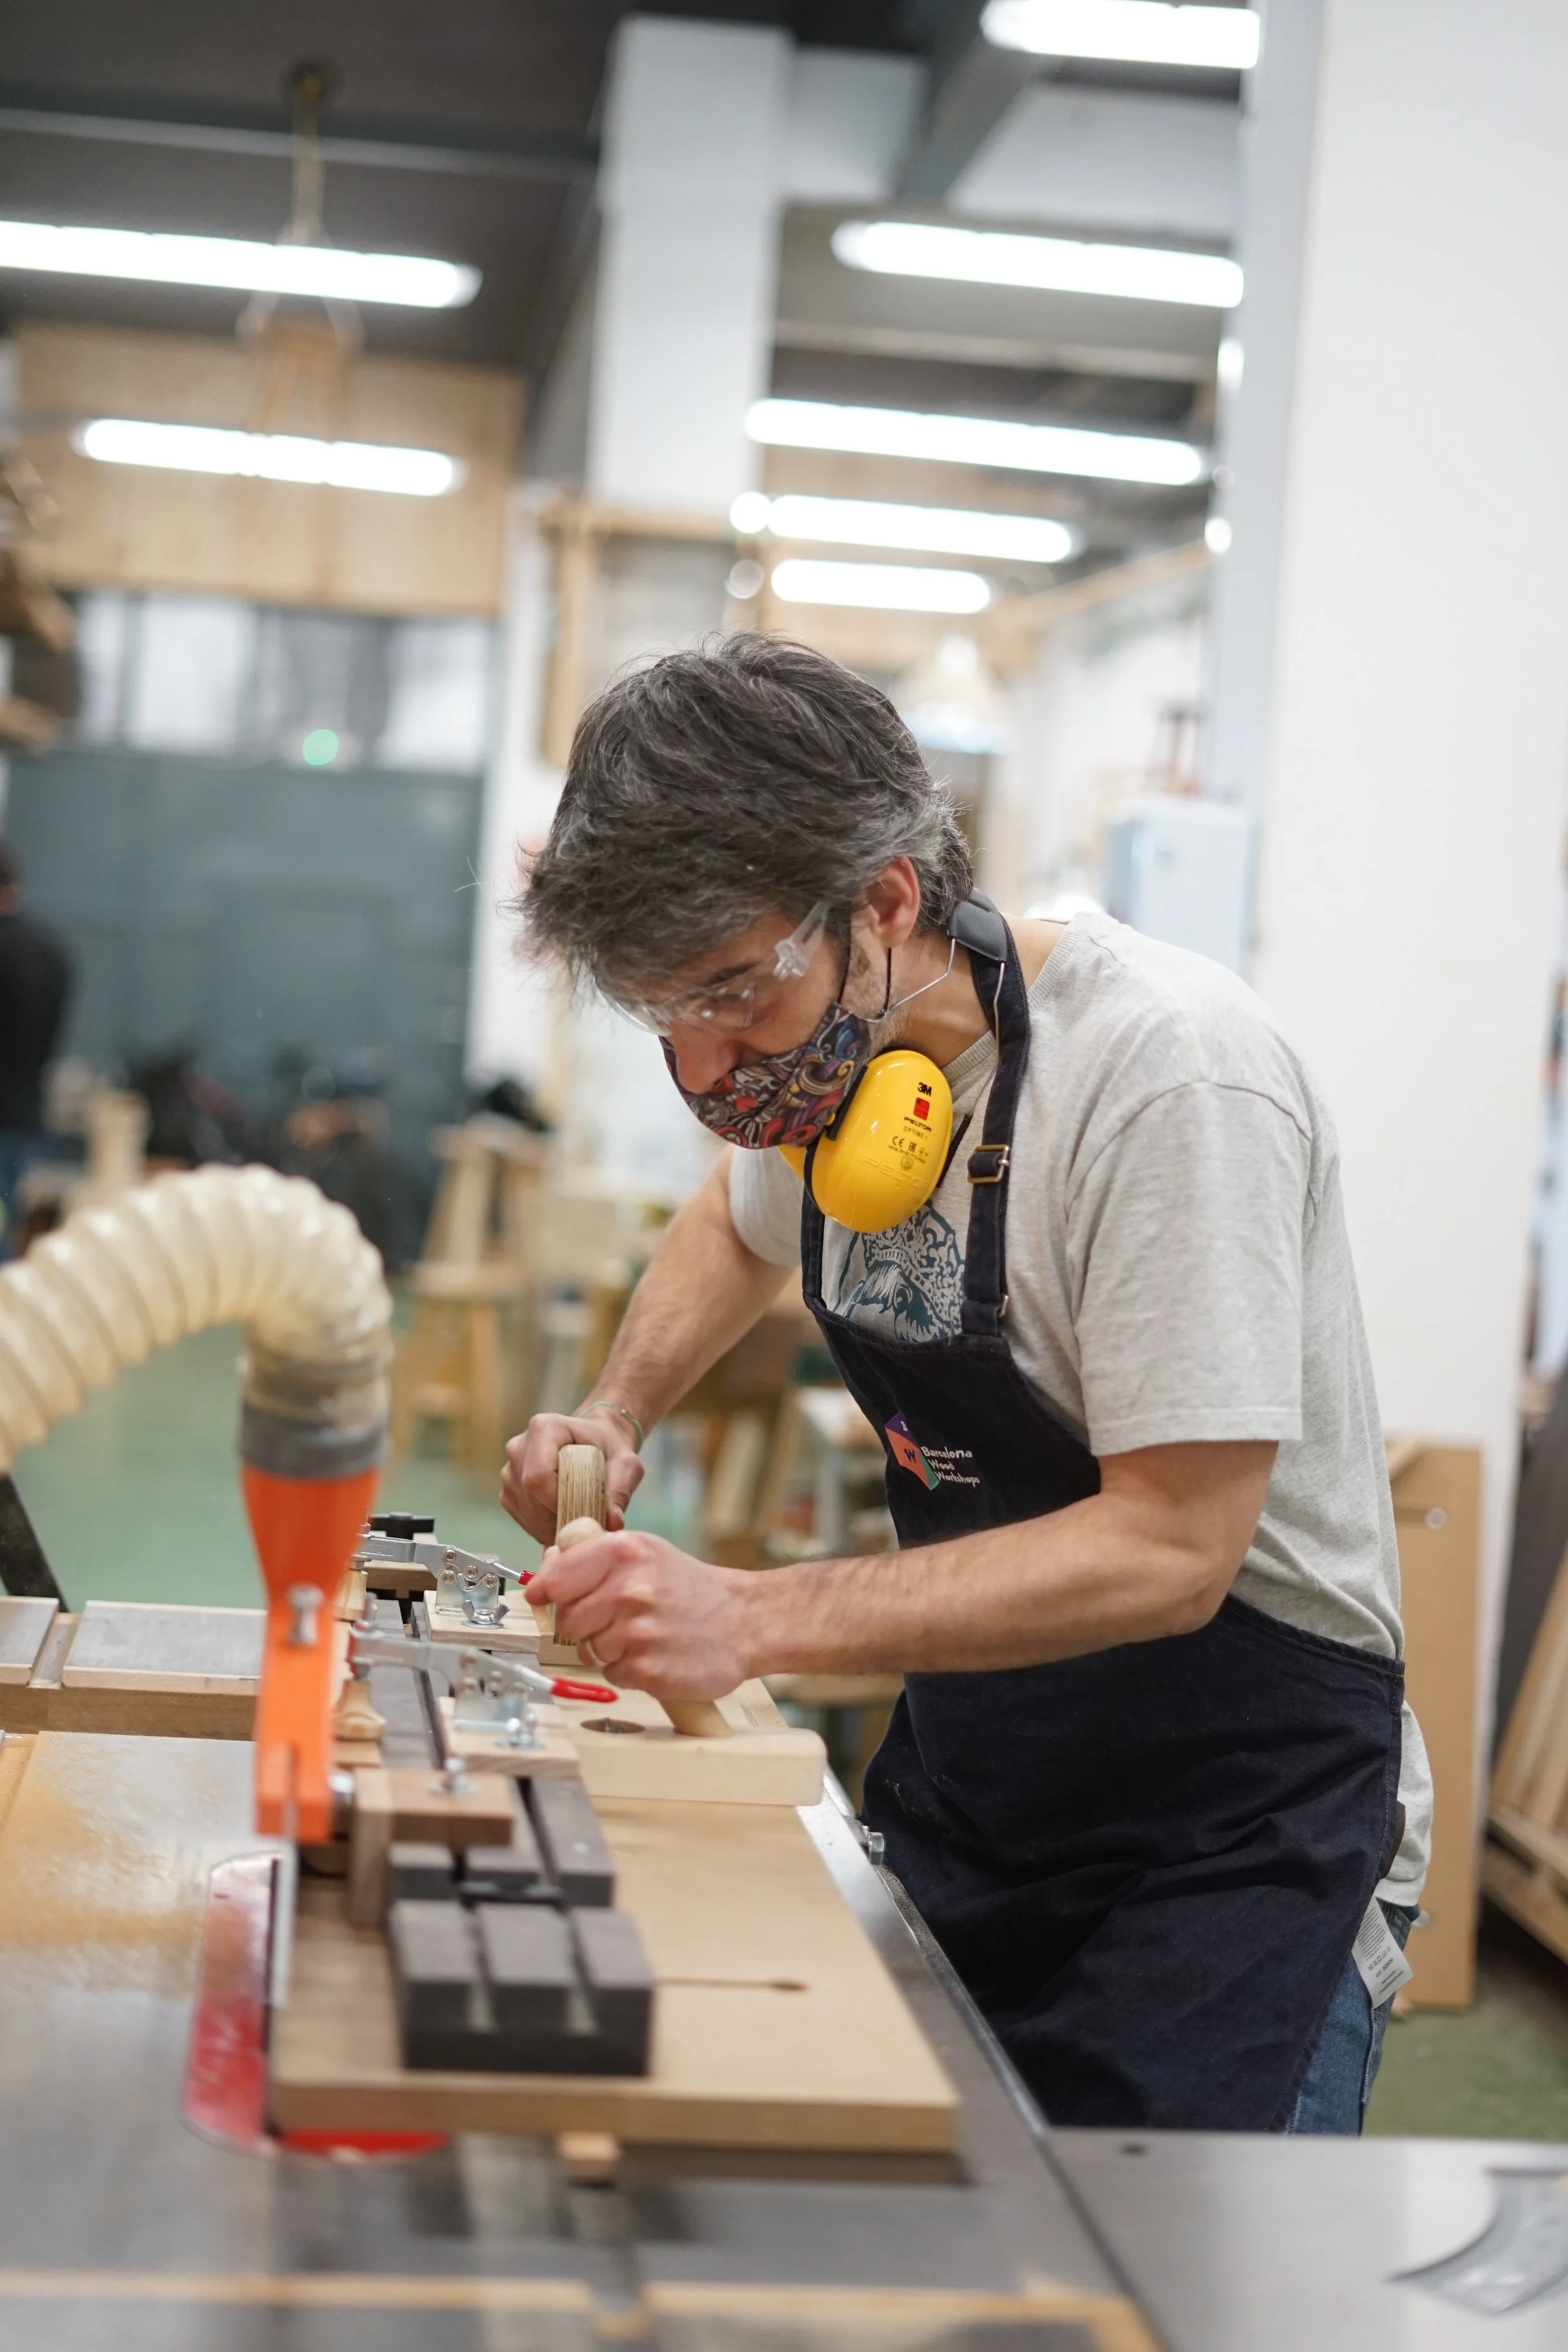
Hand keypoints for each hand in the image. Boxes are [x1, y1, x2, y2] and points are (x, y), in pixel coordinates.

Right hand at [500, 1409, 644, 1543]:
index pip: (538, 1476)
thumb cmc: (610, 1449)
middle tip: (584, 1522)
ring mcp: (509, 1467)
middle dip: (556, 1517)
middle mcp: (519, 1445)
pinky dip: (542, 1527)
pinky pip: (521, 1516)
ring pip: (524, 1509)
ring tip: (576, 1520)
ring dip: (550, 1525)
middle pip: (529, 1495)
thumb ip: (620, 1489)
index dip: (558, 1503)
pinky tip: (562, 1520)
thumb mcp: (626, 1464)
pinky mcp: (508, 1488)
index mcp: (545, 1428)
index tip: (583, 1512)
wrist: (596, 1443)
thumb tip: (613, 1522)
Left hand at [527, 1527, 756, 1700]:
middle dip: (586, 1624)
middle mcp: (630, 1589)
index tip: (541, 1597)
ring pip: (589, 1650)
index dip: (546, 1591)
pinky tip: (655, 1654)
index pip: (556, 1579)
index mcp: (625, 1552)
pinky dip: (629, 1670)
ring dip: (609, 1649)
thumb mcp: (645, 1553)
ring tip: (644, 1635)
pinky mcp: (648, 1670)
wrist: (745, 1620)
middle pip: (567, 1621)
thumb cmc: (689, 1587)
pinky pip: (612, 1675)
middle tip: (618, 1618)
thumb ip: (593, 1557)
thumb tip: (544, 1568)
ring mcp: (639, 1632)